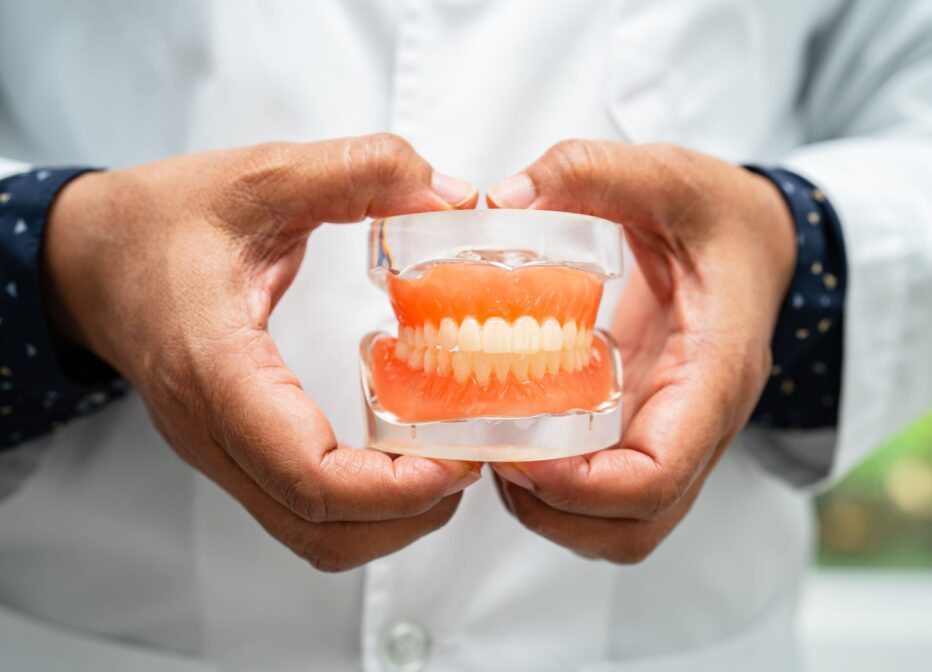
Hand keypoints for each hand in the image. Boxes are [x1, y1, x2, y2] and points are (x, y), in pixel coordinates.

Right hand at [42, 134, 481, 570]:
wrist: (87, 259)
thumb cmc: (157, 224)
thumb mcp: (260, 176)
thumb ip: (356, 172)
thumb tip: (450, 193)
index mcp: (218, 370)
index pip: (309, 475)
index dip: (397, 486)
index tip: (462, 457)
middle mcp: (215, 432)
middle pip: (321, 530)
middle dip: (411, 511)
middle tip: (471, 459)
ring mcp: (222, 451)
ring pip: (315, 536)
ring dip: (391, 519)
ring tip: (448, 463)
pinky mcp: (235, 451)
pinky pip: (303, 509)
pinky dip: (365, 504)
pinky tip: (403, 455)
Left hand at [486, 140, 793, 562]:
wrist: (766, 242)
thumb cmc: (724, 215)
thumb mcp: (668, 174)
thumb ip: (591, 171)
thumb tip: (502, 200)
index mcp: (715, 370)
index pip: (660, 475)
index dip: (581, 486)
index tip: (515, 453)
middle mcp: (700, 422)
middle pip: (636, 523)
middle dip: (554, 509)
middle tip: (493, 454)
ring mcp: (678, 433)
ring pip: (625, 524)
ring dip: (553, 509)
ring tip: (499, 452)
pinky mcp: (652, 429)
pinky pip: (612, 493)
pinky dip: (559, 489)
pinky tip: (519, 436)